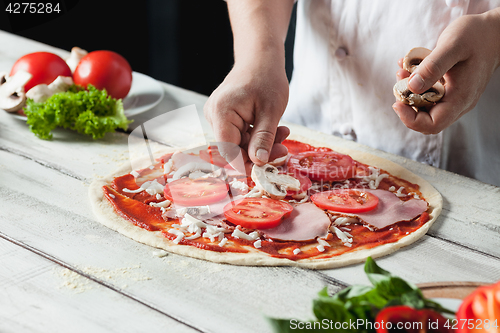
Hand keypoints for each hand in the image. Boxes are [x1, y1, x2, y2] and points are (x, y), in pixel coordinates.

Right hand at [204, 53, 289, 169]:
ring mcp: (218, 116)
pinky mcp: (225, 116)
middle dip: (260, 151)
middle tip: (283, 148)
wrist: (261, 57)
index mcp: (221, 113)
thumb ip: (264, 138)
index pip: (229, 151)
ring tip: (283, 133)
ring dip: (262, 142)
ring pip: (239, 143)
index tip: (269, 165)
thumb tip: (259, 163)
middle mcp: (214, 115)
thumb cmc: (266, 77)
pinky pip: (240, 134)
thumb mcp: (271, 111)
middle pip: (234, 148)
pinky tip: (274, 128)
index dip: (247, 163)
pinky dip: (258, 135)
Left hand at [393, 9, 499, 134]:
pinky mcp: (449, 89)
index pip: (432, 124)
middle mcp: (457, 103)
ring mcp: (454, 97)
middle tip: (399, 80)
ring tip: (402, 71)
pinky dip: (415, 84)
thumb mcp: (452, 46)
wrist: (493, 32)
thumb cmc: (476, 36)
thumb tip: (412, 86)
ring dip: (408, 92)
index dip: (410, 119)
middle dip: (406, 103)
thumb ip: (432, 67)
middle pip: (425, 119)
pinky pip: (428, 94)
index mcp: (460, 98)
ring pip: (425, 107)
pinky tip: (409, 67)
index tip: (397, 102)